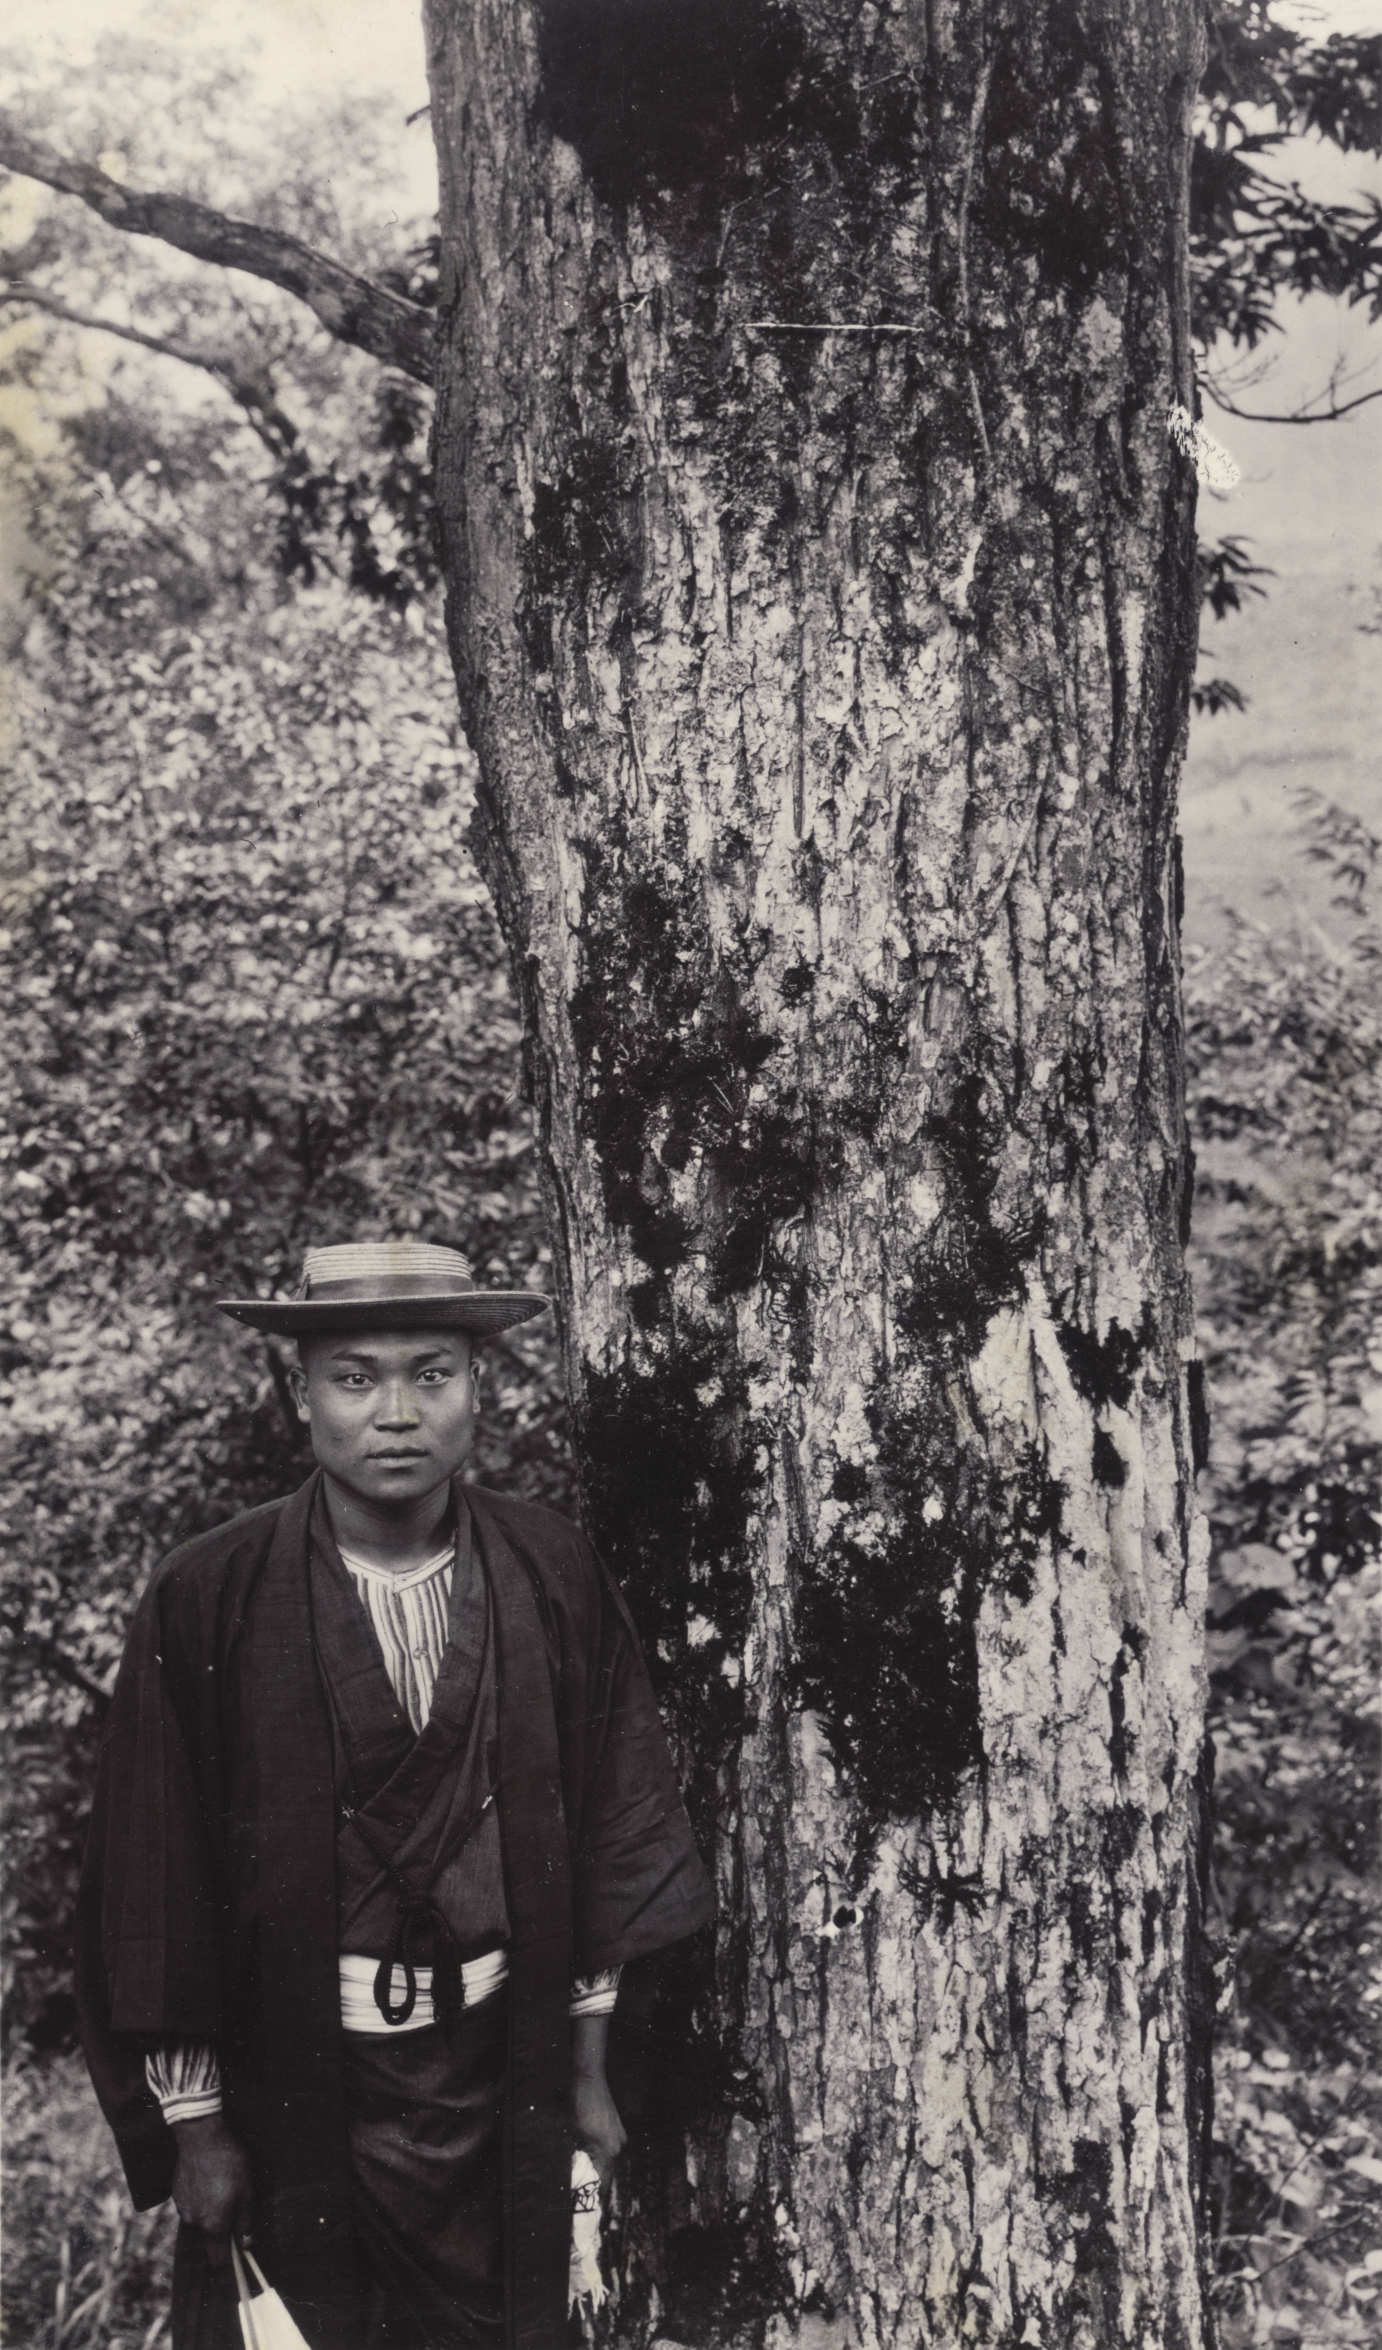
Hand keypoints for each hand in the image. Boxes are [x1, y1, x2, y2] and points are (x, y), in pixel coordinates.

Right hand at [169, 2113, 254, 2266]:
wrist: (200, 2136)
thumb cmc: (229, 2163)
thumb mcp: (247, 2191)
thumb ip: (245, 2222)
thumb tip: (246, 2245)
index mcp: (213, 2225)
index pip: (218, 2260)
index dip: (228, 2265)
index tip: (237, 2262)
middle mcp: (194, 2222)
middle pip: (209, 2238)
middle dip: (222, 2231)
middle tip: (234, 2207)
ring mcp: (182, 2208)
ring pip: (200, 2220)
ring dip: (211, 2212)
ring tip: (221, 2187)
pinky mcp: (176, 2194)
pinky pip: (191, 2205)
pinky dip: (200, 2200)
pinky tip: (208, 2180)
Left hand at [572, 2065, 626, 2186]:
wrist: (589, 2082)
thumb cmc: (578, 2108)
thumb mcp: (572, 2136)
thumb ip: (577, 2158)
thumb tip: (575, 2175)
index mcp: (607, 2151)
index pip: (603, 2182)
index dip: (595, 2195)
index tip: (588, 2206)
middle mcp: (618, 2146)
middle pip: (608, 2172)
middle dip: (597, 2183)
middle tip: (585, 2193)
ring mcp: (619, 2136)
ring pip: (610, 2161)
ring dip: (600, 2169)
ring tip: (588, 2177)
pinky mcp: (618, 2128)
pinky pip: (611, 2149)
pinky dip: (603, 2156)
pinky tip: (592, 2157)